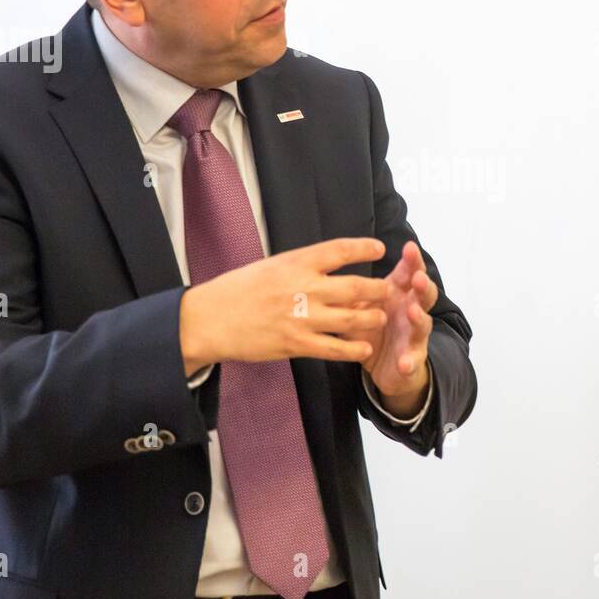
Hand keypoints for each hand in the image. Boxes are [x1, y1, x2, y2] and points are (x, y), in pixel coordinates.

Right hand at [178, 237, 390, 373]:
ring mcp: (301, 317)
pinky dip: (353, 349)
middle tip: (390, 291)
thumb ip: (300, 267)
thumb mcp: (270, 266)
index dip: (363, 248)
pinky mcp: (295, 344)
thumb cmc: (237, 290)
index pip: (339, 250)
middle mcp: (302, 287)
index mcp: (295, 262)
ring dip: (371, 319)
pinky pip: (334, 348)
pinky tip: (365, 349)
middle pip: (354, 286)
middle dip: (378, 290)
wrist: (209, 319)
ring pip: (351, 318)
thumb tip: (327, 264)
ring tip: (379, 318)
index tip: (380, 249)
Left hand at [343, 240, 438, 408]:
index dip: (411, 260)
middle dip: (423, 285)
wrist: (384, 365)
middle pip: (423, 294)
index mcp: (398, 295)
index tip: (409, 247)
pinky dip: (409, 362)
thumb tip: (330, 270)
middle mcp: (411, 311)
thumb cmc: (370, 327)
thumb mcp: (359, 307)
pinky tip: (404, 363)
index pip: (409, 272)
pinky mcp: (411, 360)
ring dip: (419, 318)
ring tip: (413, 312)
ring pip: (423, 325)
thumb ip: (352, 290)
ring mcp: (414, 336)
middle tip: (418, 278)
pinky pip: (412, 361)